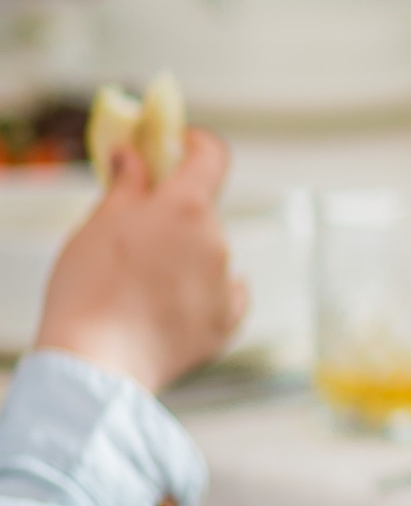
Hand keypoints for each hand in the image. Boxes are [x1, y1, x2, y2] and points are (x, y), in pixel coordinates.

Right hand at [34, 128, 244, 392]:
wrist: (96, 362)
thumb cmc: (87, 287)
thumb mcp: (99, 223)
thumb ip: (128, 184)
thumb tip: (135, 155)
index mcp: (187, 207)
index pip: (212, 156)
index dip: (195, 144)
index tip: (177, 144)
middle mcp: (218, 240)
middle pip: (202, 213)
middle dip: (174, 215)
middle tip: (133, 233)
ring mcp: (226, 283)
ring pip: (208, 255)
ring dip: (183, 257)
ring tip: (138, 283)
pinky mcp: (228, 322)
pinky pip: (222, 294)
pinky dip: (200, 293)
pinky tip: (167, 305)